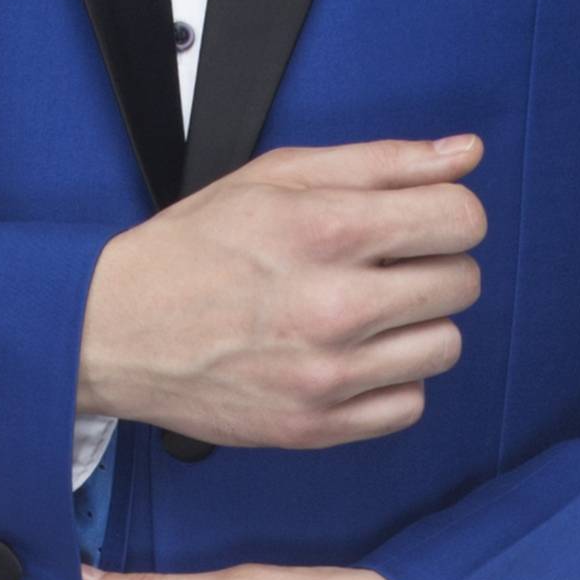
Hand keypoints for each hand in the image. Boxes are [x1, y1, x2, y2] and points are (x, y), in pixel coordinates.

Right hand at [76, 134, 486, 451]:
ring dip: (417, 324)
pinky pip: (410, 404)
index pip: (459, 219)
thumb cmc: (193, 248)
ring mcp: (326, 375)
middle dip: (434, 264)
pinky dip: (392, 380)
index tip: (422, 220)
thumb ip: (382, 162)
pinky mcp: (317, 426)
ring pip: (445, 345)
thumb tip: (465, 153)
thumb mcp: (279, 177)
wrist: (114, 331)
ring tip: (366, 310)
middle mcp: (332, 306)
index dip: (449, 212)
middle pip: (462, 283)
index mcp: (325, 230)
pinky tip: (353, 355)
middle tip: (384, 264)